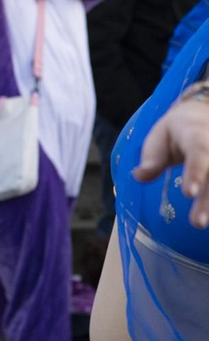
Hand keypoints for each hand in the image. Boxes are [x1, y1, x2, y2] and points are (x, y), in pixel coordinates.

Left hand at [134, 90, 208, 227]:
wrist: (202, 116)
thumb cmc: (176, 132)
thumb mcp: (159, 138)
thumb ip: (152, 158)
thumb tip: (139, 177)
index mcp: (196, 134)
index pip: (198, 153)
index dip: (195, 173)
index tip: (188, 193)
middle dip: (207, 200)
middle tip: (197, 222)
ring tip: (200, 224)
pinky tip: (206, 217)